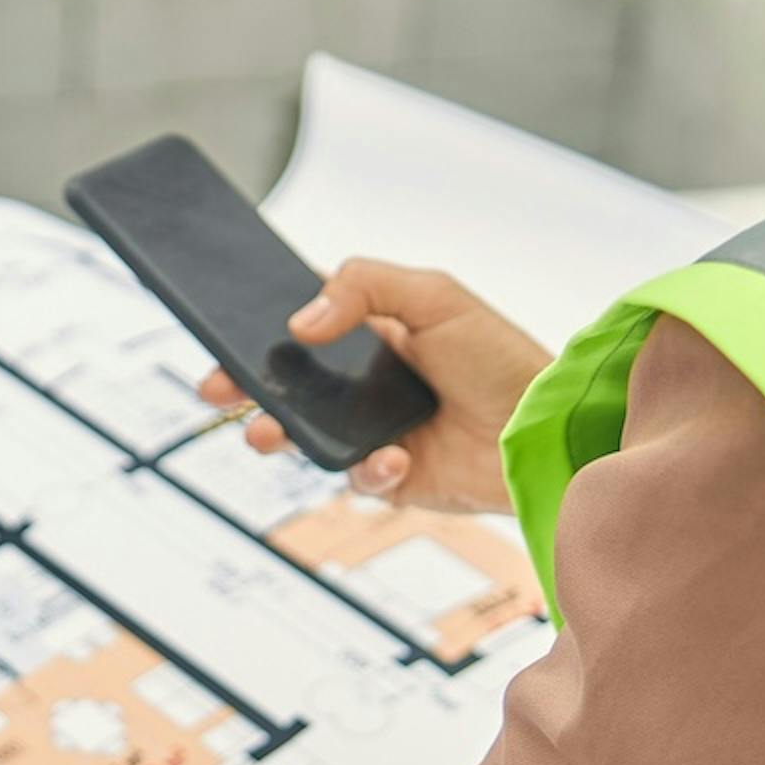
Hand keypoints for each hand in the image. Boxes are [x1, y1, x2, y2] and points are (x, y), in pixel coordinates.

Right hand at [199, 259, 547, 516]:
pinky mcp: (390, 476)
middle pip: (286, 383)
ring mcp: (373, 430)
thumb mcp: (436, 297)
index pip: (301, 323)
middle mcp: (365, 382)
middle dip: (244, 386)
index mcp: (372, 332)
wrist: (548, 429)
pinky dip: (366, 468)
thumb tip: (300, 321)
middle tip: (216, 387)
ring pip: (303, 434)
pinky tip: (395, 455)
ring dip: (279, 432)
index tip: (222, 327)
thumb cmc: (502, 357)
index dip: (259, 326)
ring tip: (268, 432)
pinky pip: (354, 477)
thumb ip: (365, 288)